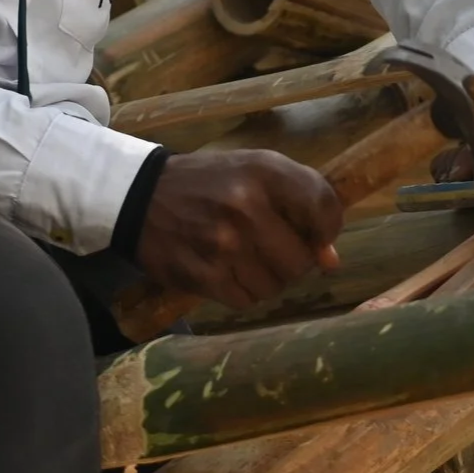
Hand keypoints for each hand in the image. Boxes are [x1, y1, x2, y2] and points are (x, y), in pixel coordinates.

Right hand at [132, 149, 342, 311]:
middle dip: (292, 261)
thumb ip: (301, 203)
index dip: (327, 229)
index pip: (324, 208)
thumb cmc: (210, 182)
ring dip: (266, 279)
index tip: (315, 236)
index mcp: (264, 171)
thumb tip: (330, 261)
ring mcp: (224, 244)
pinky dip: (241, 292)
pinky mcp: (204, 275)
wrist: (142, 197)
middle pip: (302, 260)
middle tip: (270, 249)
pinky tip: (225, 271)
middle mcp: (246, 205)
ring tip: (244, 258)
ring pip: (275, 286)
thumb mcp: (256, 172)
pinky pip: (246, 301)